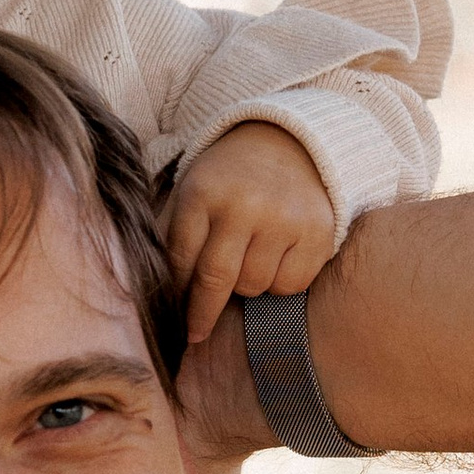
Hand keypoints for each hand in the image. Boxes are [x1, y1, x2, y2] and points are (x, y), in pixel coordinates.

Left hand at [165, 121, 337, 348]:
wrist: (289, 141)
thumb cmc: (231, 176)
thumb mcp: (193, 189)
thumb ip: (174, 233)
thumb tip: (156, 290)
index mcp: (204, 194)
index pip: (182, 259)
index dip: (176, 293)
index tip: (173, 317)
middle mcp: (245, 206)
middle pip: (217, 280)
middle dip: (202, 312)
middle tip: (196, 332)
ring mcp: (285, 220)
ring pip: (254, 287)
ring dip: (246, 288)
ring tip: (247, 262)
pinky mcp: (318, 233)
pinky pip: (290, 285)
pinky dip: (279, 283)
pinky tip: (276, 260)